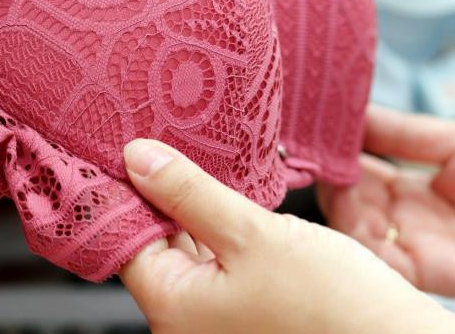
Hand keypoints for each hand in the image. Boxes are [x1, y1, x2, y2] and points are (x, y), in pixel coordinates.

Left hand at [120, 139, 454, 333]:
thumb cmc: (331, 304)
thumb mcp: (253, 234)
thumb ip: (191, 193)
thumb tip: (138, 159)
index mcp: (174, 310)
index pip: (125, 238)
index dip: (123, 189)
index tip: (126, 146)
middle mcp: (188, 323)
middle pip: (155, 243)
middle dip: (161, 192)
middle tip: (166, 140)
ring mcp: (218, 319)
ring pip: (188, 249)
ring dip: (192, 207)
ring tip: (198, 158)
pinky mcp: (246, 309)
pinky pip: (216, 261)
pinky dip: (217, 228)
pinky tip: (228, 196)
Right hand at [318, 105, 454, 297]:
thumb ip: (400, 132)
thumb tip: (351, 111)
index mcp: (411, 189)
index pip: (357, 176)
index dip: (334, 157)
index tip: (311, 133)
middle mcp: (406, 220)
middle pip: (349, 204)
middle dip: (330, 179)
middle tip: (312, 153)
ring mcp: (415, 247)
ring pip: (355, 232)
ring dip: (338, 203)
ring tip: (330, 174)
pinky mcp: (430, 272)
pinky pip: (380, 260)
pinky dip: (357, 238)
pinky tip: (347, 206)